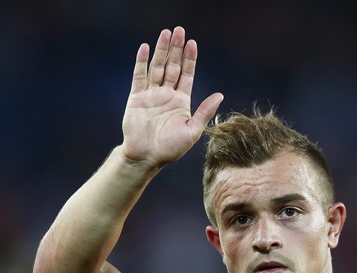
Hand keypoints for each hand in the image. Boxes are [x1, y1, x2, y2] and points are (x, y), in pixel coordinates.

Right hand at [121, 27, 223, 167]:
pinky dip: (142, 61)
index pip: (187, 75)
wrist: (147, 157)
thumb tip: (220, 95)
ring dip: (161, 50)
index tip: (193, 44)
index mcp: (181, 102)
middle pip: (172, 67)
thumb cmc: (171, 149)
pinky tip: (146, 47)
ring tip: (166, 33)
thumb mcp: (193, 131)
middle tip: (179, 30)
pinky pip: (139, 76)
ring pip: (157, 67)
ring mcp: (151, 95)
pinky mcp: (136, 98)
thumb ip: (204, 111)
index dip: (189, 59)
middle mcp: (167, 95)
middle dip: (176, 49)